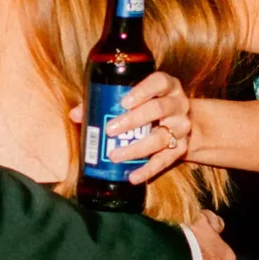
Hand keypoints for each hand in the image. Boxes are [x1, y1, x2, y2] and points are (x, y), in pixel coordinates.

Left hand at [69, 73, 192, 184]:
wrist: (182, 124)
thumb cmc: (150, 106)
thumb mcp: (136, 98)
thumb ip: (106, 102)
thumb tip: (76, 114)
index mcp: (167, 86)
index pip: (159, 82)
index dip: (143, 91)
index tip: (124, 102)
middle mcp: (178, 104)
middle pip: (159, 109)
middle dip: (133, 120)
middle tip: (110, 130)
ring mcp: (182, 127)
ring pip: (161, 138)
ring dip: (136, 148)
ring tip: (115, 155)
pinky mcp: (182, 148)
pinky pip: (165, 161)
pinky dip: (148, 170)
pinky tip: (133, 177)